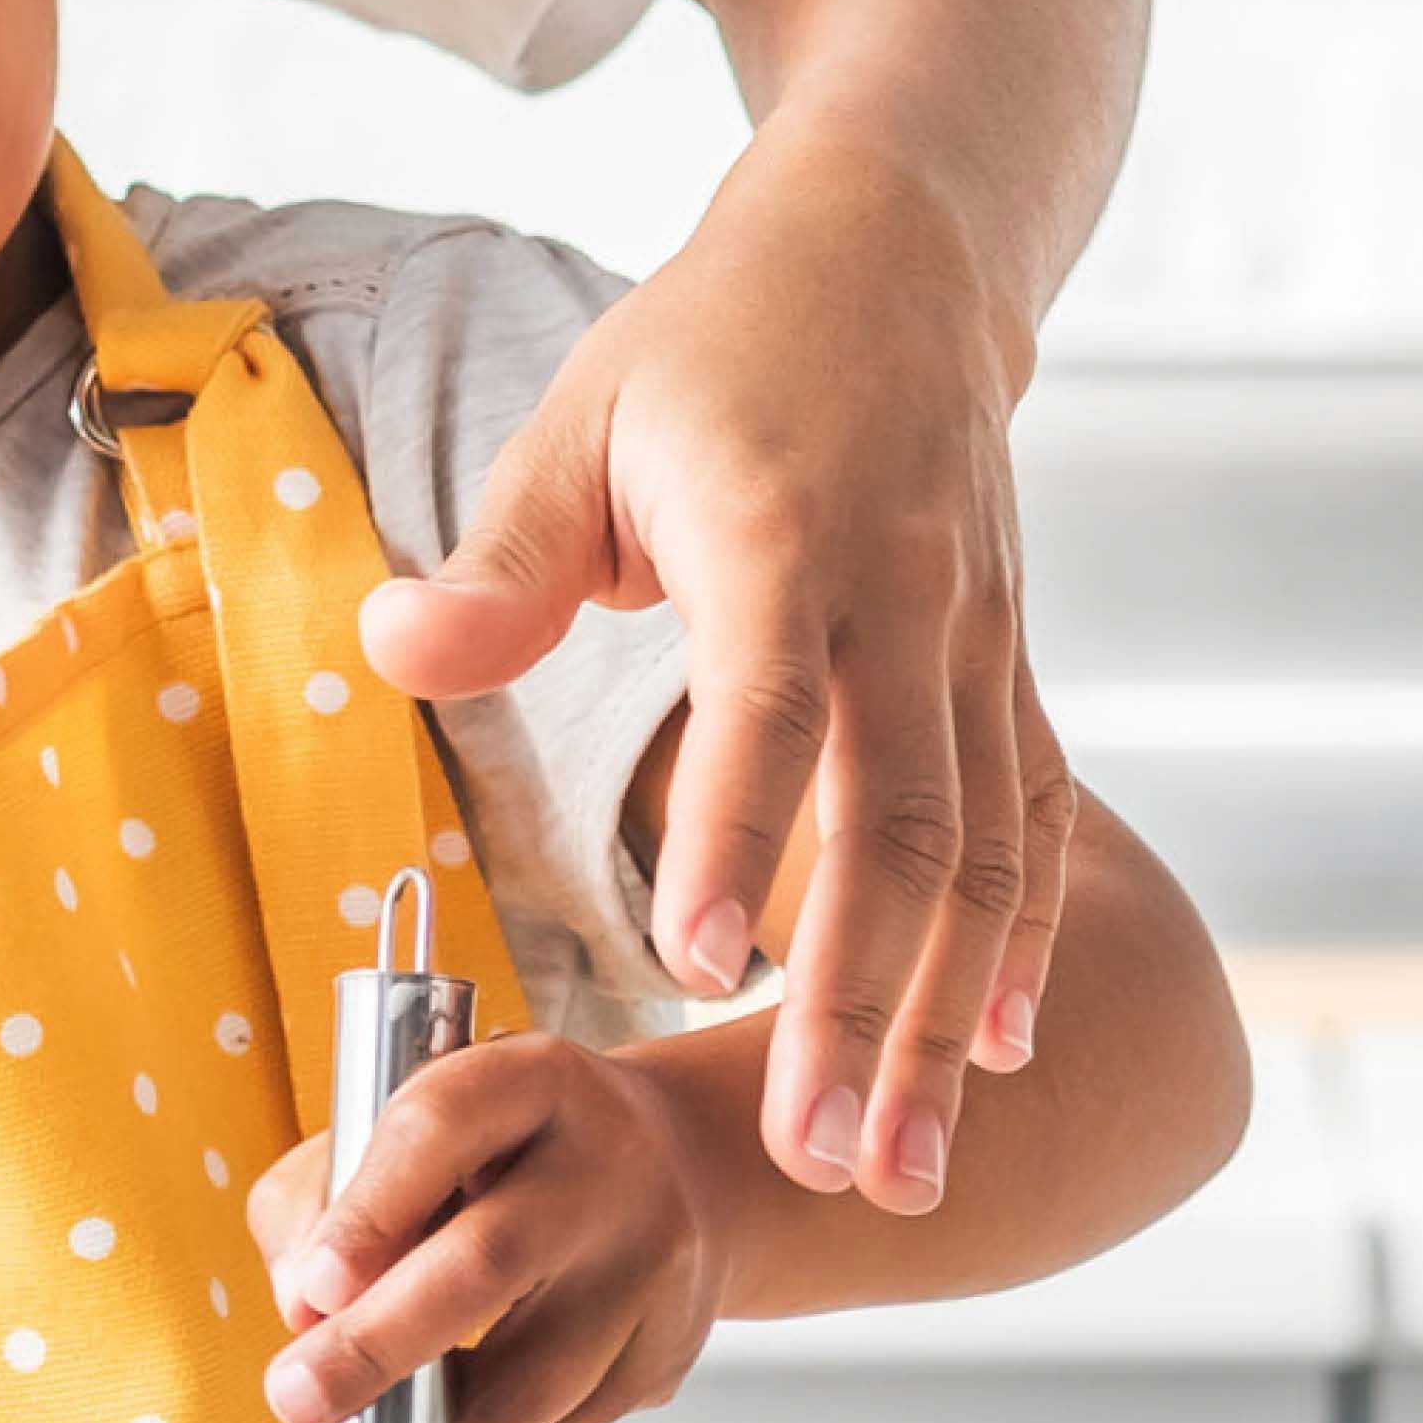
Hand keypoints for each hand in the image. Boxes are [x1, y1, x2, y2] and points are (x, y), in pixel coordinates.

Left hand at [249, 1026, 735, 1422]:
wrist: (676, 1165)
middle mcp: (607, 1161)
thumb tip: (302, 1309)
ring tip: (373, 1407)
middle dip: (376, 1343)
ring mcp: (652, 1262)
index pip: (438, 1127)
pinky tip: (454, 1408)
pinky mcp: (669, 1350)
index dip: (369, 1211)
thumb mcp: (405, 1126)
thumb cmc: (508, 1149)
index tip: (315, 1287)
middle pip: (488, 1262)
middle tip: (296, 1396)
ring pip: (531, 1378)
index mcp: (530, 1079)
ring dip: (431, 1415)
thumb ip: (324, 1196)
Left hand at [354, 120, 1075, 1221]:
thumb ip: (498, 561)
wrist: (893, 255)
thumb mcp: (577, 421)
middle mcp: (904, 595)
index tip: (688, 967)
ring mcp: (978, 634)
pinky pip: (1032, 821)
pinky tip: (1000, 1055)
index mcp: (780, 532)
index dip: (731, 836)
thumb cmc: (707, 350)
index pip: (762, 705)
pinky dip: (1023, 943)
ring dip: (946, 1019)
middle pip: (900, 823)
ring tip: (897, 1167)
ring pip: (984, 853)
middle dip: (862, 1002)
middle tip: (820, 1156)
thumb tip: (390, 651)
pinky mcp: (1011, 661)